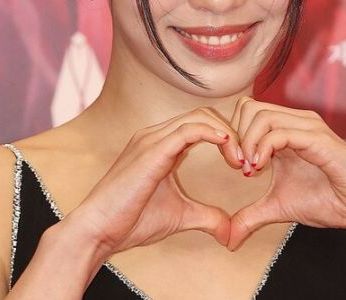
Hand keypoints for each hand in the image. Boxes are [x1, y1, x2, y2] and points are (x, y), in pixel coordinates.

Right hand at [70, 108, 241, 257]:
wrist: (98, 230)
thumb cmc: (131, 221)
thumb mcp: (179, 215)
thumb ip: (205, 216)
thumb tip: (230, 231)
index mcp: (160, 144)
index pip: (199, 123)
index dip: (224, 137)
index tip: (241, 163)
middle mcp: (154, 134)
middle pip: (202, 114)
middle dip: (230, 132)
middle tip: (246, 160)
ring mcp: (151, 138)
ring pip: (198, 117)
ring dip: (225, 133)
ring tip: (240, 159)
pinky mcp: (152, 149)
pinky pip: (188, 130)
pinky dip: (212, 134)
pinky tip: (226, 146)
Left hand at [227, 97, 345, 250]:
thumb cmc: (328, 200)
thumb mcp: (279, 207)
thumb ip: (251, 215)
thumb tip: (229, 239)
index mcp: (284, 129)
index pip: (246, 110)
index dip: (234, 135)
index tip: (235, 165)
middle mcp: (294, 121)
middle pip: (248, 107)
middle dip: (236, 136)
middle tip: (240, 166)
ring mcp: (307, 127)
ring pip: (261, 115)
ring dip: (247, 143)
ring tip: (250, 169)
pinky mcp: (318, 139)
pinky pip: (280, 132)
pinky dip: (262, 148)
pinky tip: (260, 168)